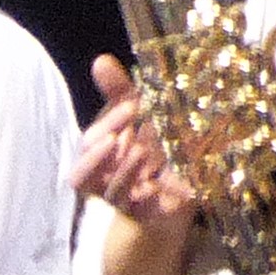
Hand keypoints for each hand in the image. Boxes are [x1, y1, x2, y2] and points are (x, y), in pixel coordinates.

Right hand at [70, 59, 202, 223]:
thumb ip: (118, 90)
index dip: (108, 123)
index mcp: (101, 153)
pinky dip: (142, 196)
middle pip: (85, 170)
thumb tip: (100, 61)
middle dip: (103, 151)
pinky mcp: (141, 213)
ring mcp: (120, 198)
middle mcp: (104, 178)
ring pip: (107, 191)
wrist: (190, 182)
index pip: (90, 140)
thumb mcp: (141, 113)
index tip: (132, 107)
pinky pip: (134, 209)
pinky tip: (154, 185)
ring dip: (123, 171)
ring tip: (142, 153)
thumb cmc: (159, 142)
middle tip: (125, 134)